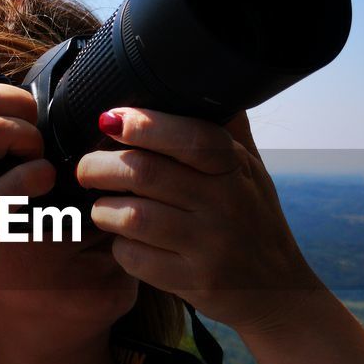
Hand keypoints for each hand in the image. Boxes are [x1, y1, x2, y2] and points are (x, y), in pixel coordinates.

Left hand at [75, 106, 324, 335]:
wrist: (276, 291)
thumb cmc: (253, 220)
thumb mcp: (252, 170)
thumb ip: (225, 128)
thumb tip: (197, 72)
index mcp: (237, 168)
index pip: (192, 137)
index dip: (146, 124)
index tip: (110, 120)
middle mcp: (226, 204)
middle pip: (146, 173)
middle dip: (100, 165)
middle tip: (87, 168)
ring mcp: (209, 246)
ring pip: (131, 216)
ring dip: (103, 208)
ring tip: (102, 205)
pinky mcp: (192, 282)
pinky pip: (133, 257)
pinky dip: (118, 246)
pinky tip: (125, 240)